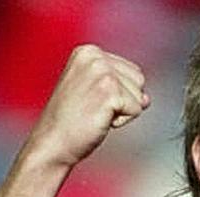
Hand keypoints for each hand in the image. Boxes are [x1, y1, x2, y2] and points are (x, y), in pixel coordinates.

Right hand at [27, 45, 149, 168]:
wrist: (53, 142)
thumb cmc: (70, 122)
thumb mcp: (91, 91)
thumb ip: (119, 85)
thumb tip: (146, 98)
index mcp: (89, 51)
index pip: (130, 71)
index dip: (118, 94)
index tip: (92, 102)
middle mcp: (96, 56)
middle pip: (138, 80)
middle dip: (123, 101)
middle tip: (94, 110)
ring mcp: (103, 72)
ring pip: (139, 96)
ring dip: (122, 112)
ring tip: (96, 114)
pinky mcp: (110, 92)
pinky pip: (136, 110)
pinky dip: (122, 122)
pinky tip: (100, 121)